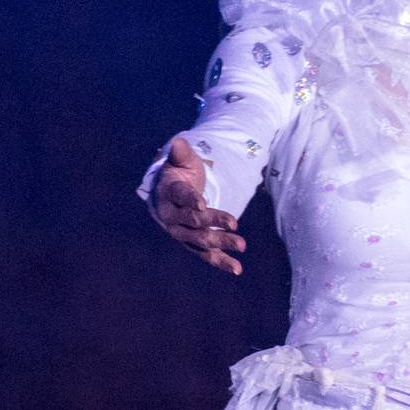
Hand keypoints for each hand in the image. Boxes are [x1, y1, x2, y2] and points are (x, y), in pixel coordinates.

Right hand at [151, 138, 245, 274]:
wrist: (170, 194)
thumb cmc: (179, 173)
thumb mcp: (182, 161)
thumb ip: (181, 153)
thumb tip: (178, 141)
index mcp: (168, 193)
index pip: (179, 196)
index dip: (190, 200)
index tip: (203, 205)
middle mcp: (171, 216)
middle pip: (193, 221)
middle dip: (213, 223)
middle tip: (235, 225)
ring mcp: (181, 232)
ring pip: (200, 239)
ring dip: (221, 243)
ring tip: (242, 245)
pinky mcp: (192, 243)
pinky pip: (205, 254)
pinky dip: (221, 261)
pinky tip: (237, 269)